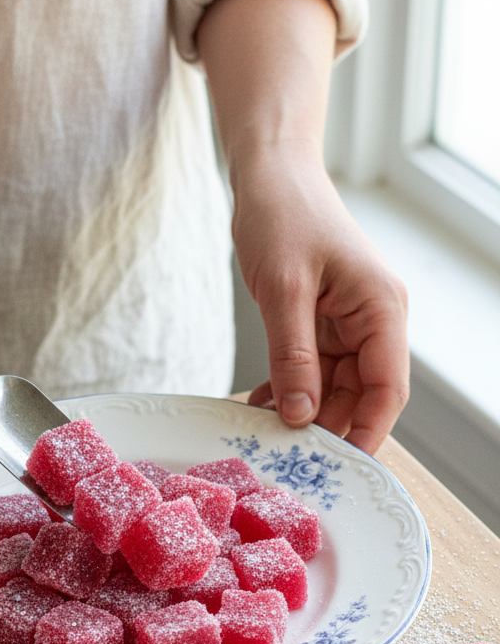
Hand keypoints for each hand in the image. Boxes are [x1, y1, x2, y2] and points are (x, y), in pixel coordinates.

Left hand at [197, 0, 408, 454]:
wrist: (269, 175)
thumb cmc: (283, 215)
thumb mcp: (284, 290)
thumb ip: (294, 357)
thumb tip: (301, 416)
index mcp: (381, 309)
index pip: (387, 388)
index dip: (365, 432)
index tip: (337, 468)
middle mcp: (373, 320)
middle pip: (359, 394)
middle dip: (325, 427)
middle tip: (285, 461)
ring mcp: (347, 323)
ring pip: (331, 388)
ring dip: (300, 412)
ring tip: (262, 436)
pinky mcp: (320, 322)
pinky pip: (309, 369)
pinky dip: (285, 389)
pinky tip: (256, 406)